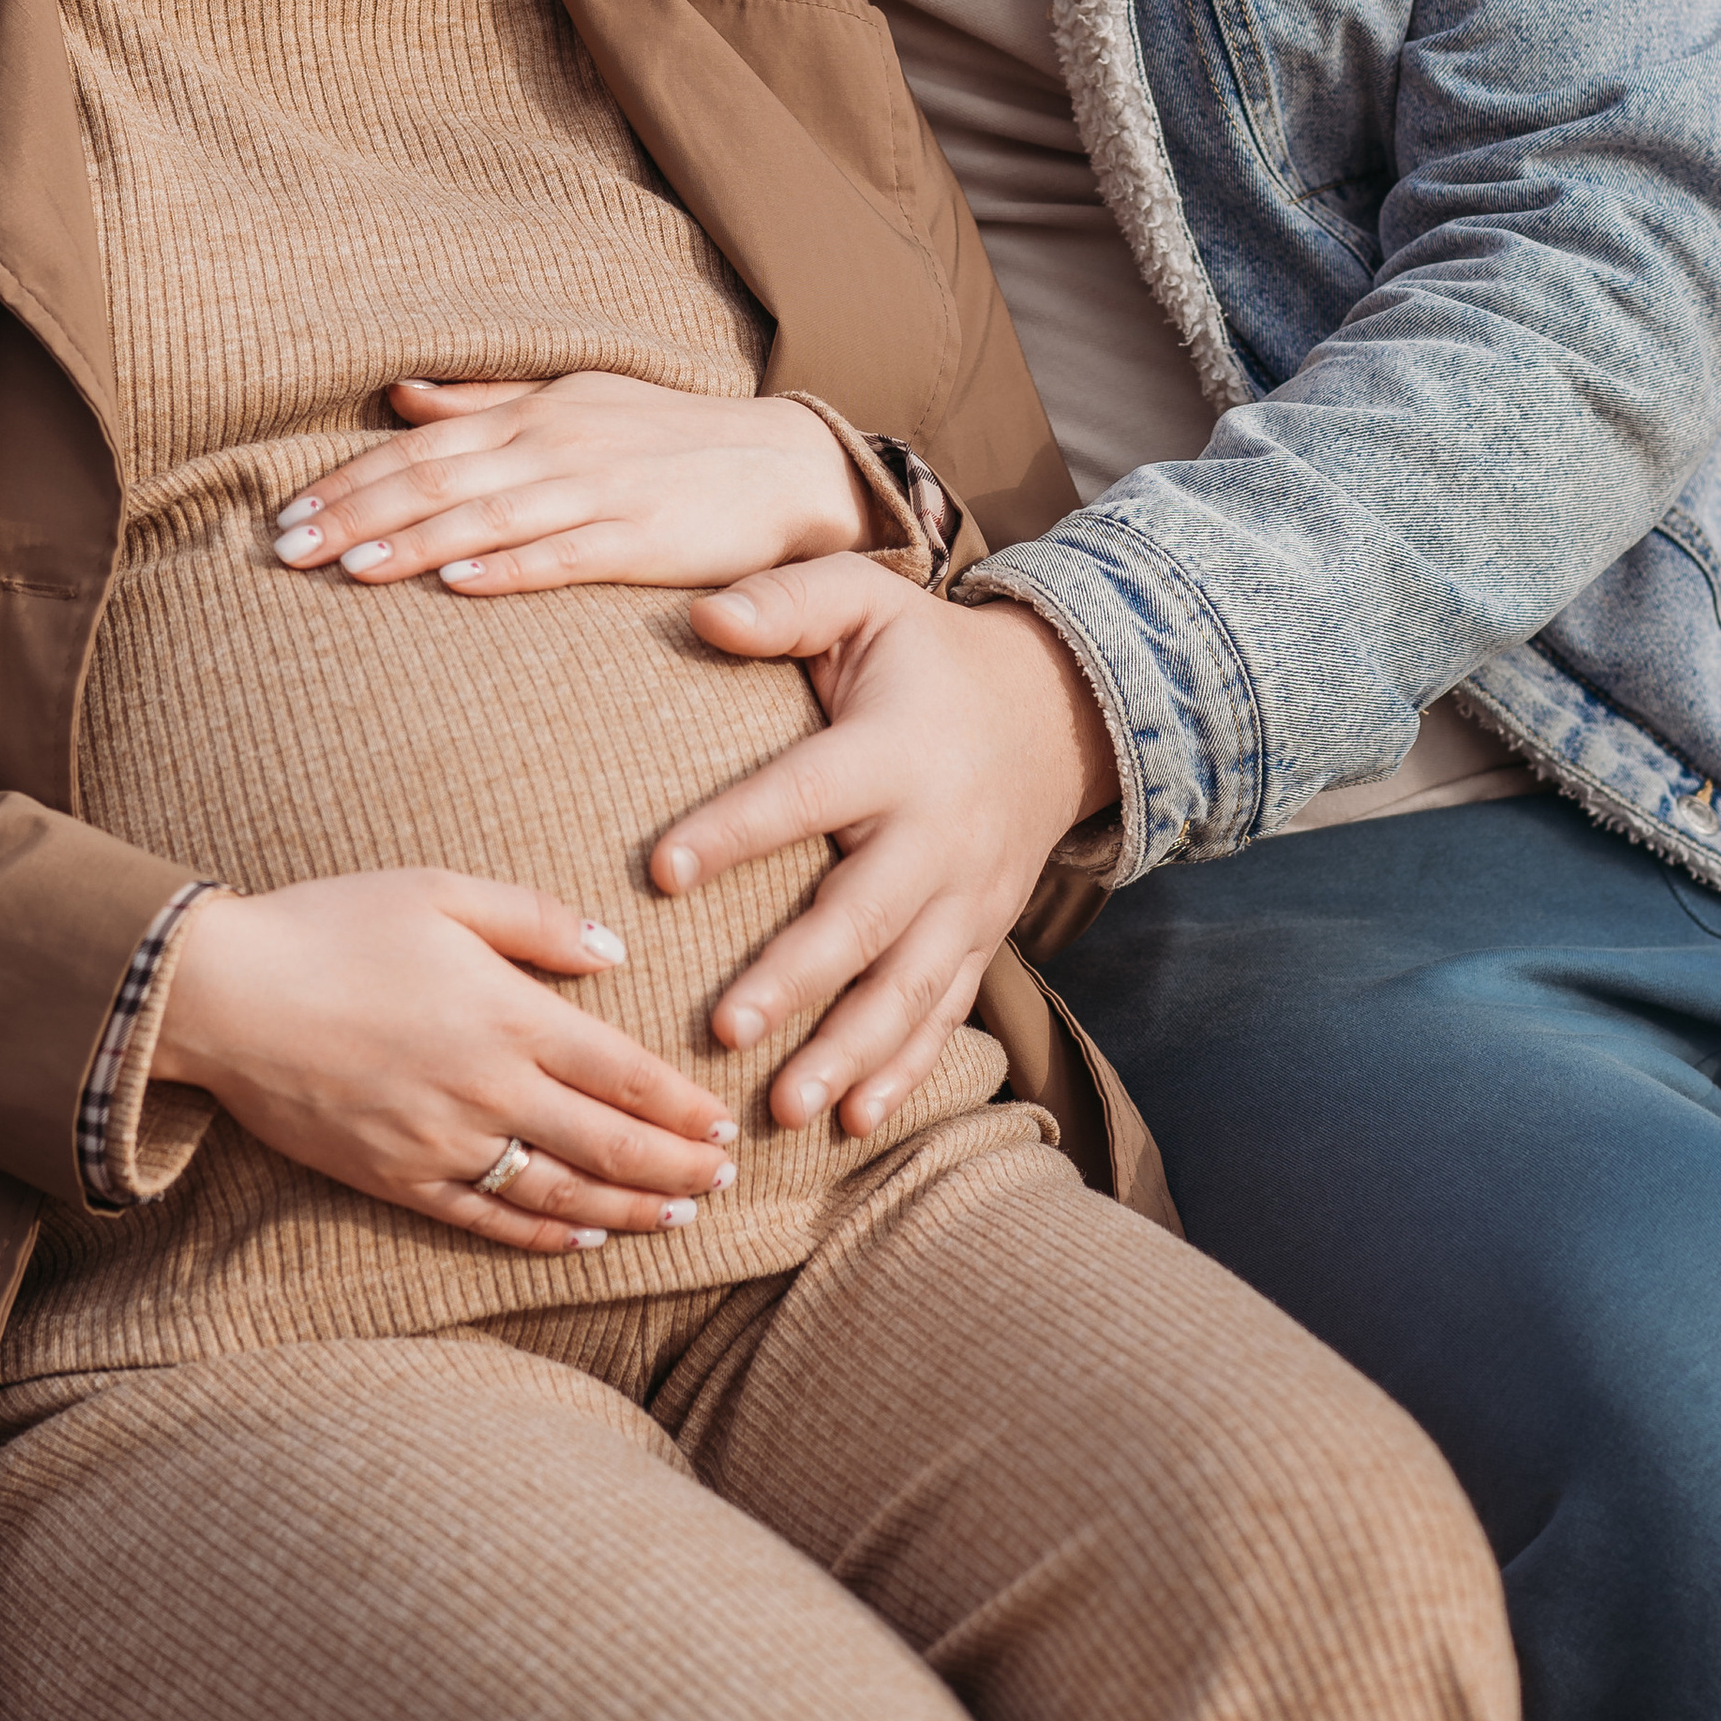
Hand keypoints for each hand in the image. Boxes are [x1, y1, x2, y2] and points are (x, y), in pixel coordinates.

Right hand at [151, 870, 739, 1253]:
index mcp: (510, 1016)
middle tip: (725, 1183)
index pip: (624, 1075)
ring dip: (627, 1211)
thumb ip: (536, 919)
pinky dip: (543, 1236)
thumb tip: (615, 950)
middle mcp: (489, 1090)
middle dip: (676, 1170)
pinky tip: (582, 1239)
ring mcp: (443, 1144)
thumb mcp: (442, 889)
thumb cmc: (334, 925)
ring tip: (677, 1219)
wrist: (226, 995)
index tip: (725, 1126)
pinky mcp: (397, 1178)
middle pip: (608, 1147)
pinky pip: (486, 1219)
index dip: (682, 1108)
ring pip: (558, 1195)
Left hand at [267, 371, 873, 593]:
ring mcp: (600, 490)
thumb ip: (486, 402)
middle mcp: (557, 443)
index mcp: (537, 412)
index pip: (423, 445)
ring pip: (486, 515)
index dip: (352, 478)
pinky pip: (563, 553)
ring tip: (348, 569)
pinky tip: (457, 582)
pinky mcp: (642, 536)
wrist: (784, 466)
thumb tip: (398, 396)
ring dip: (412, 542)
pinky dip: (507, 567)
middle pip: (439, 477)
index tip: (288, 513)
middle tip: (285, 549)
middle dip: (356, 512)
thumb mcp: (577, 401)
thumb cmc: (672, 438)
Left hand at [653, 558, 1117, 1140]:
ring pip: (907, 987)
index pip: (805, 794)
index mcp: (893, 750)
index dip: (735, 830)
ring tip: (786, 1107)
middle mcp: (936, 834)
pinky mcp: (981, 937)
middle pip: (862, 918)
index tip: (663, 871)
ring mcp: (967, 898)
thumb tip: (702, 617)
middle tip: (723, 1028)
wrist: (1057, 710)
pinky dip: (904, 1070)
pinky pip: (943, 1013)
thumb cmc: (927, 653)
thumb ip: (785, 602)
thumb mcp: (866, 599)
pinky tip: (853, 1121)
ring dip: (848, 1052)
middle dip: (796, 979)